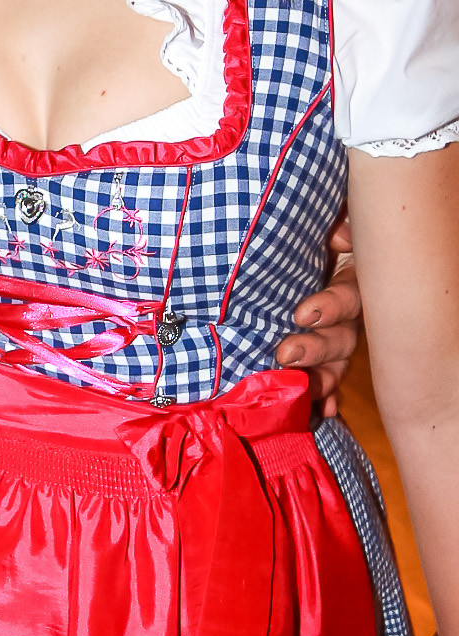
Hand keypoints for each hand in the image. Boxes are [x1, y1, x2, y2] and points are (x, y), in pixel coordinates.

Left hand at [273, 219, 361, 418]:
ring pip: (334, 363)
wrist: (284, 248)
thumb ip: (340, 227)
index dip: (332, 307)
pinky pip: (326, 379)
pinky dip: (326, 395)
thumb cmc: (305, 232)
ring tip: (303, 390)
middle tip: (285, 354)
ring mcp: (333, 337)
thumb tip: (339, 238)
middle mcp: (346, 315)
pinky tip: (324, 411)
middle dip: (316, 349)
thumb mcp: (330, 224)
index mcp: (350, 281)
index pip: (349, 298)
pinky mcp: (317, 354)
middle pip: (342, 338)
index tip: (302, 315)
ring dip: (320, 379)